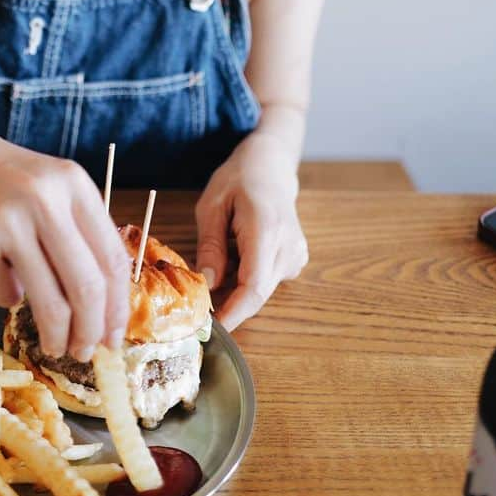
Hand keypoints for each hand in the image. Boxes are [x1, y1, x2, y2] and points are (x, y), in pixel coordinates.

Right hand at [0, 119, 128, 361]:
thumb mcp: (47, 186)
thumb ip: (75, 229)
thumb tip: (101, 304)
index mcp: (72, 183)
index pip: (111, 258)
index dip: (118, 307)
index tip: (116, 336)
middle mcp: (45, 199)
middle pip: (86, 287)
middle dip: (91, 332)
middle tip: (87, 353)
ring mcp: (8, 222)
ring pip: (50, 303)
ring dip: (57, 337)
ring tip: (55, 347)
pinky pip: (4, 295)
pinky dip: (8, 301)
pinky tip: (1, 283)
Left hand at [193, 133, 307, 330]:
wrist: (272, 167)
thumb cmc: (238, 180)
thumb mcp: (212, 206)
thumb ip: (210, 245)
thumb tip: (207, 283)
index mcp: (266, 230)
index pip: (253, 286)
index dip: (233, 312)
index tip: (211, 328)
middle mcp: (288, 247)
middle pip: (258, 293)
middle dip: (228, 305)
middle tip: (199, 307)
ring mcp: (296, 255)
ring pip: (262, 289)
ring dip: (235, 289)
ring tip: (216, 262)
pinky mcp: (296, 260)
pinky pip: (267, 281)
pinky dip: (246, 279)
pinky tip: (236, 255)